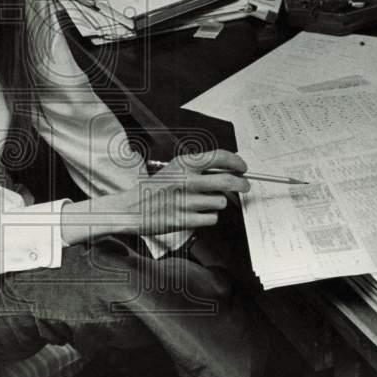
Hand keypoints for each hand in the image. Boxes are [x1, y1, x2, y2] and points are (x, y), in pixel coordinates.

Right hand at [59, 149, 248, 244]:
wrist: (132, 208)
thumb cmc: (155, 188)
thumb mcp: (174, 169)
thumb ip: (199, 168)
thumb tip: (228, 169)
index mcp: (184, 164)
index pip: (219, 157)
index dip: (236, 162)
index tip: (242, 167)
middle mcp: (186, 181)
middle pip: (227, 182)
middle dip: (241, 184)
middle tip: (244, 186)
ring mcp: (186, 201)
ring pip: (220, 202)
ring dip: (217, 203)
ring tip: (203, 201)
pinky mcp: (185, 219)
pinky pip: (211, 218)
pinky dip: (208, 217)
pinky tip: (197, 213)